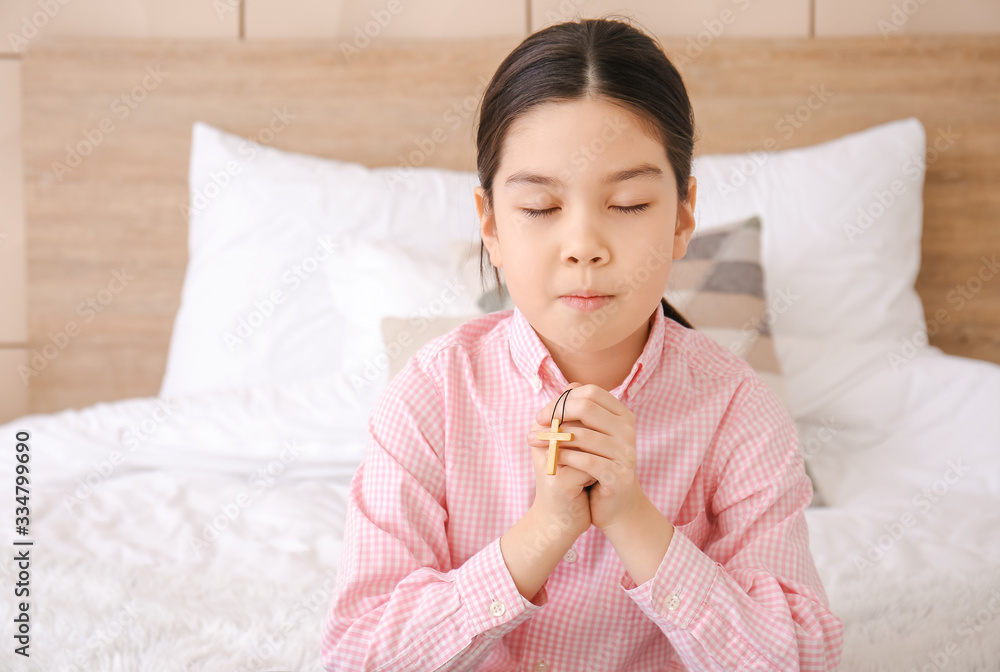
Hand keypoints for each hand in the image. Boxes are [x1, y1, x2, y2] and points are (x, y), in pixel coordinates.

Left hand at [527, 382, 644, 530]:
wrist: (616, 508)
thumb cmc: (598, 468)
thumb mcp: (592, 437)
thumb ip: (583, 413)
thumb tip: (570, 385)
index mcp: (622, 417)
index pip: (591, 393)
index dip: (563, 399)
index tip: (542, 414)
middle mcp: (627, 431)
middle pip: (587, 407)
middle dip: (556, 413)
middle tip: (537, 423)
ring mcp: (626, 453)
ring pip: (583, 435)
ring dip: (554, 438)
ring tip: (535, 443)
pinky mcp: (618, 476)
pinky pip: (586, 460)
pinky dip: (564, 457)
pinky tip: (550, 460)